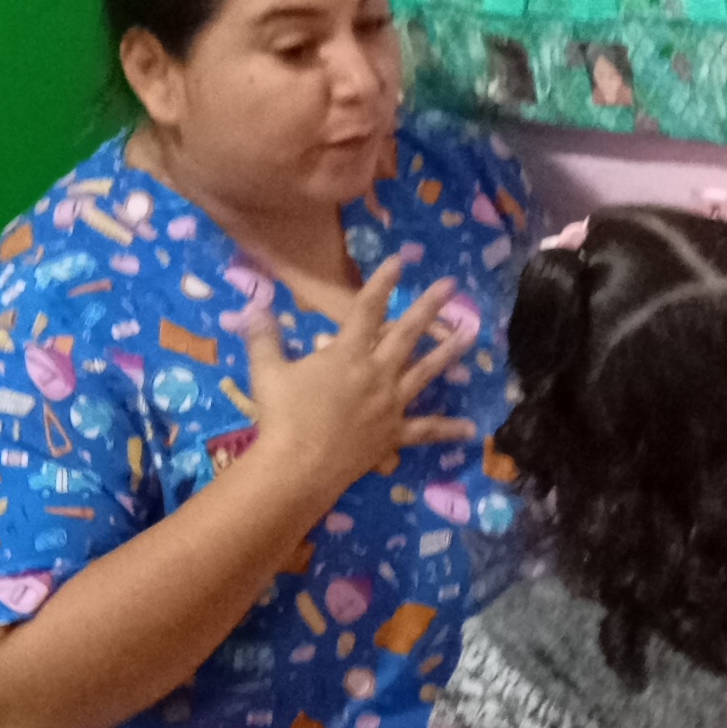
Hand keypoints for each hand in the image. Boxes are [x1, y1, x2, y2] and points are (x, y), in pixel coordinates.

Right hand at [240, 250, 470, 517]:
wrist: (298, 466)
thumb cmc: (282, 416)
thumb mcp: (266, 371)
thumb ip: (264, 337)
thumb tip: (255, 307)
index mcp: (347, 354)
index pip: (367, 309)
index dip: (383, 283)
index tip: (400, 261)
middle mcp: (376, 373)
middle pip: (407, 333)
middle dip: (430, 306)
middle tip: (451, 285)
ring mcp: (390, 403)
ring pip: (426, 372)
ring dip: (449, 351)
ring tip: (472, 334)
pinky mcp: (394, 434)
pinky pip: (425, 430)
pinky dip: (448, 429)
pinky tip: (471, 429)